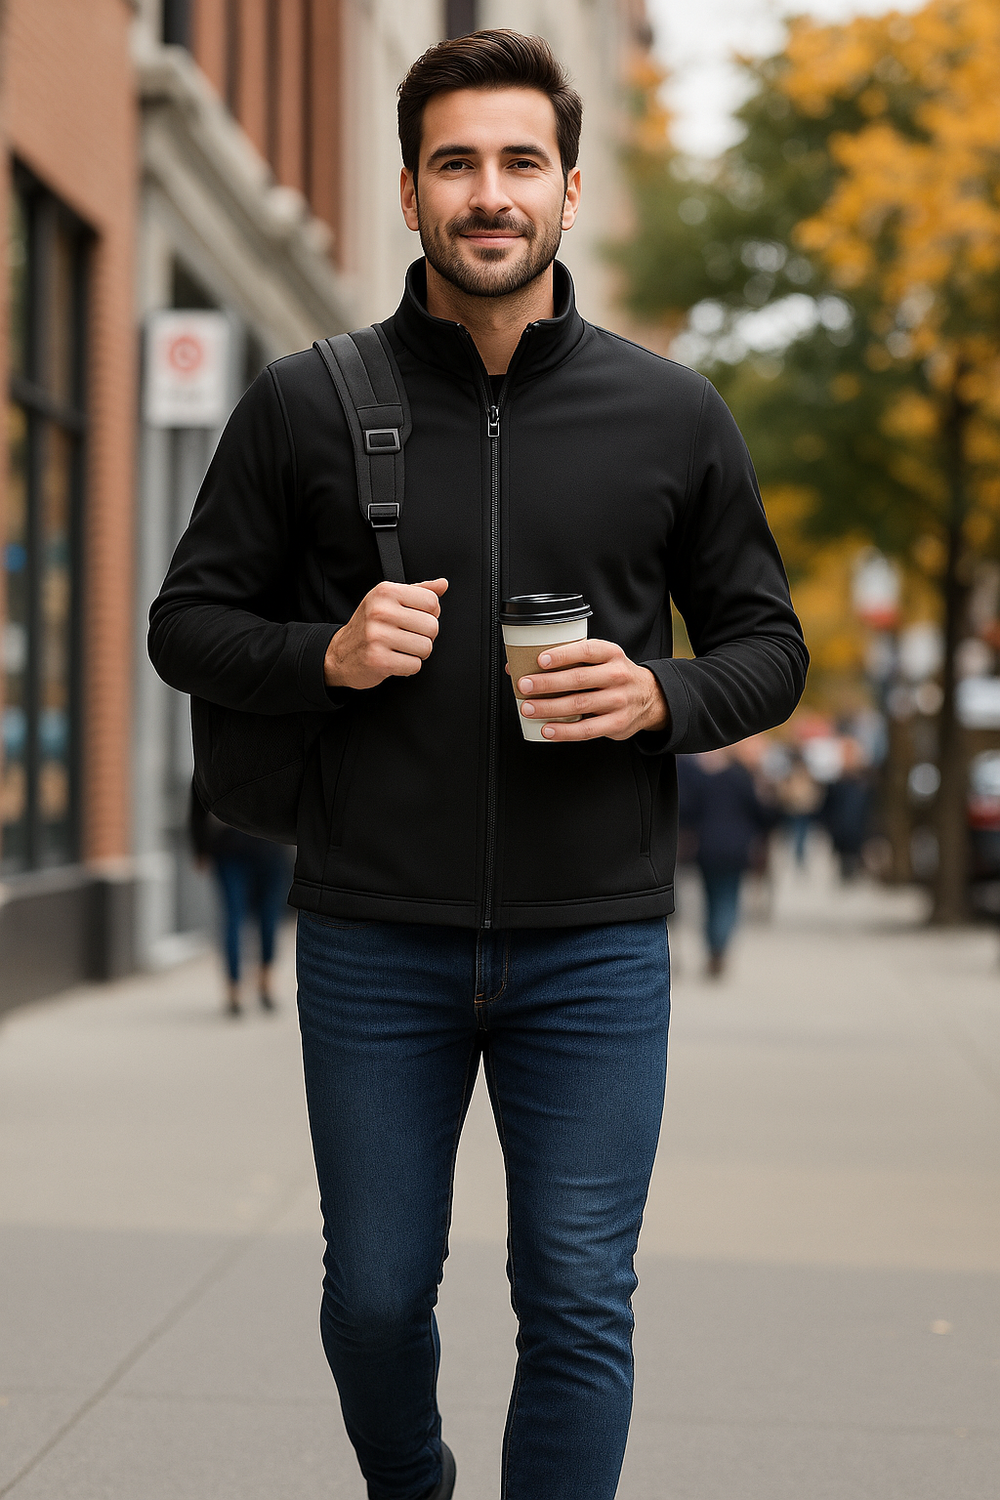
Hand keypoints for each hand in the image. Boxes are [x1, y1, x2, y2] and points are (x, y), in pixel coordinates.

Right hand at [324, 579, 447, 689]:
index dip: (431, 614)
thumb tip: (443, 584)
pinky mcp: (378, 660)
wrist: (339, 653)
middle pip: (432, 626)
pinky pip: (414, 665)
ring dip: (418, 653)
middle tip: (408, 637)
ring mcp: (377, 636)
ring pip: (426, 648)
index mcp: (386, 592)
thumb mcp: (389, 600)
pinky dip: (408, 667)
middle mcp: (380, 611)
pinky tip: (394, 660)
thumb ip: (418, 591)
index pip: (432, 602)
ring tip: (401, 649)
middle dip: (426, 636)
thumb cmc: (369, 625)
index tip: (417, 620)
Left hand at [513, 638, 668, 741]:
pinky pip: (586, 730)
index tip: (540, 660)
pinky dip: (564, 731)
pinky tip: (547, 729)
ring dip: (550, 707)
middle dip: (547, 683)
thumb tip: (517, 665)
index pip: (586, 650)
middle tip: (524, 686)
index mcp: (611, 654)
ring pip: (580, 704)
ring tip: (528, 708)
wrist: (649, 697)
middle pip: (578, 679)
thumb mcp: (600, 660)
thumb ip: (567, 660)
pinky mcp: (617, 723)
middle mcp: (617, 675)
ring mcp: (619, 701)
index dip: (562, 655)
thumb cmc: (613, 676)